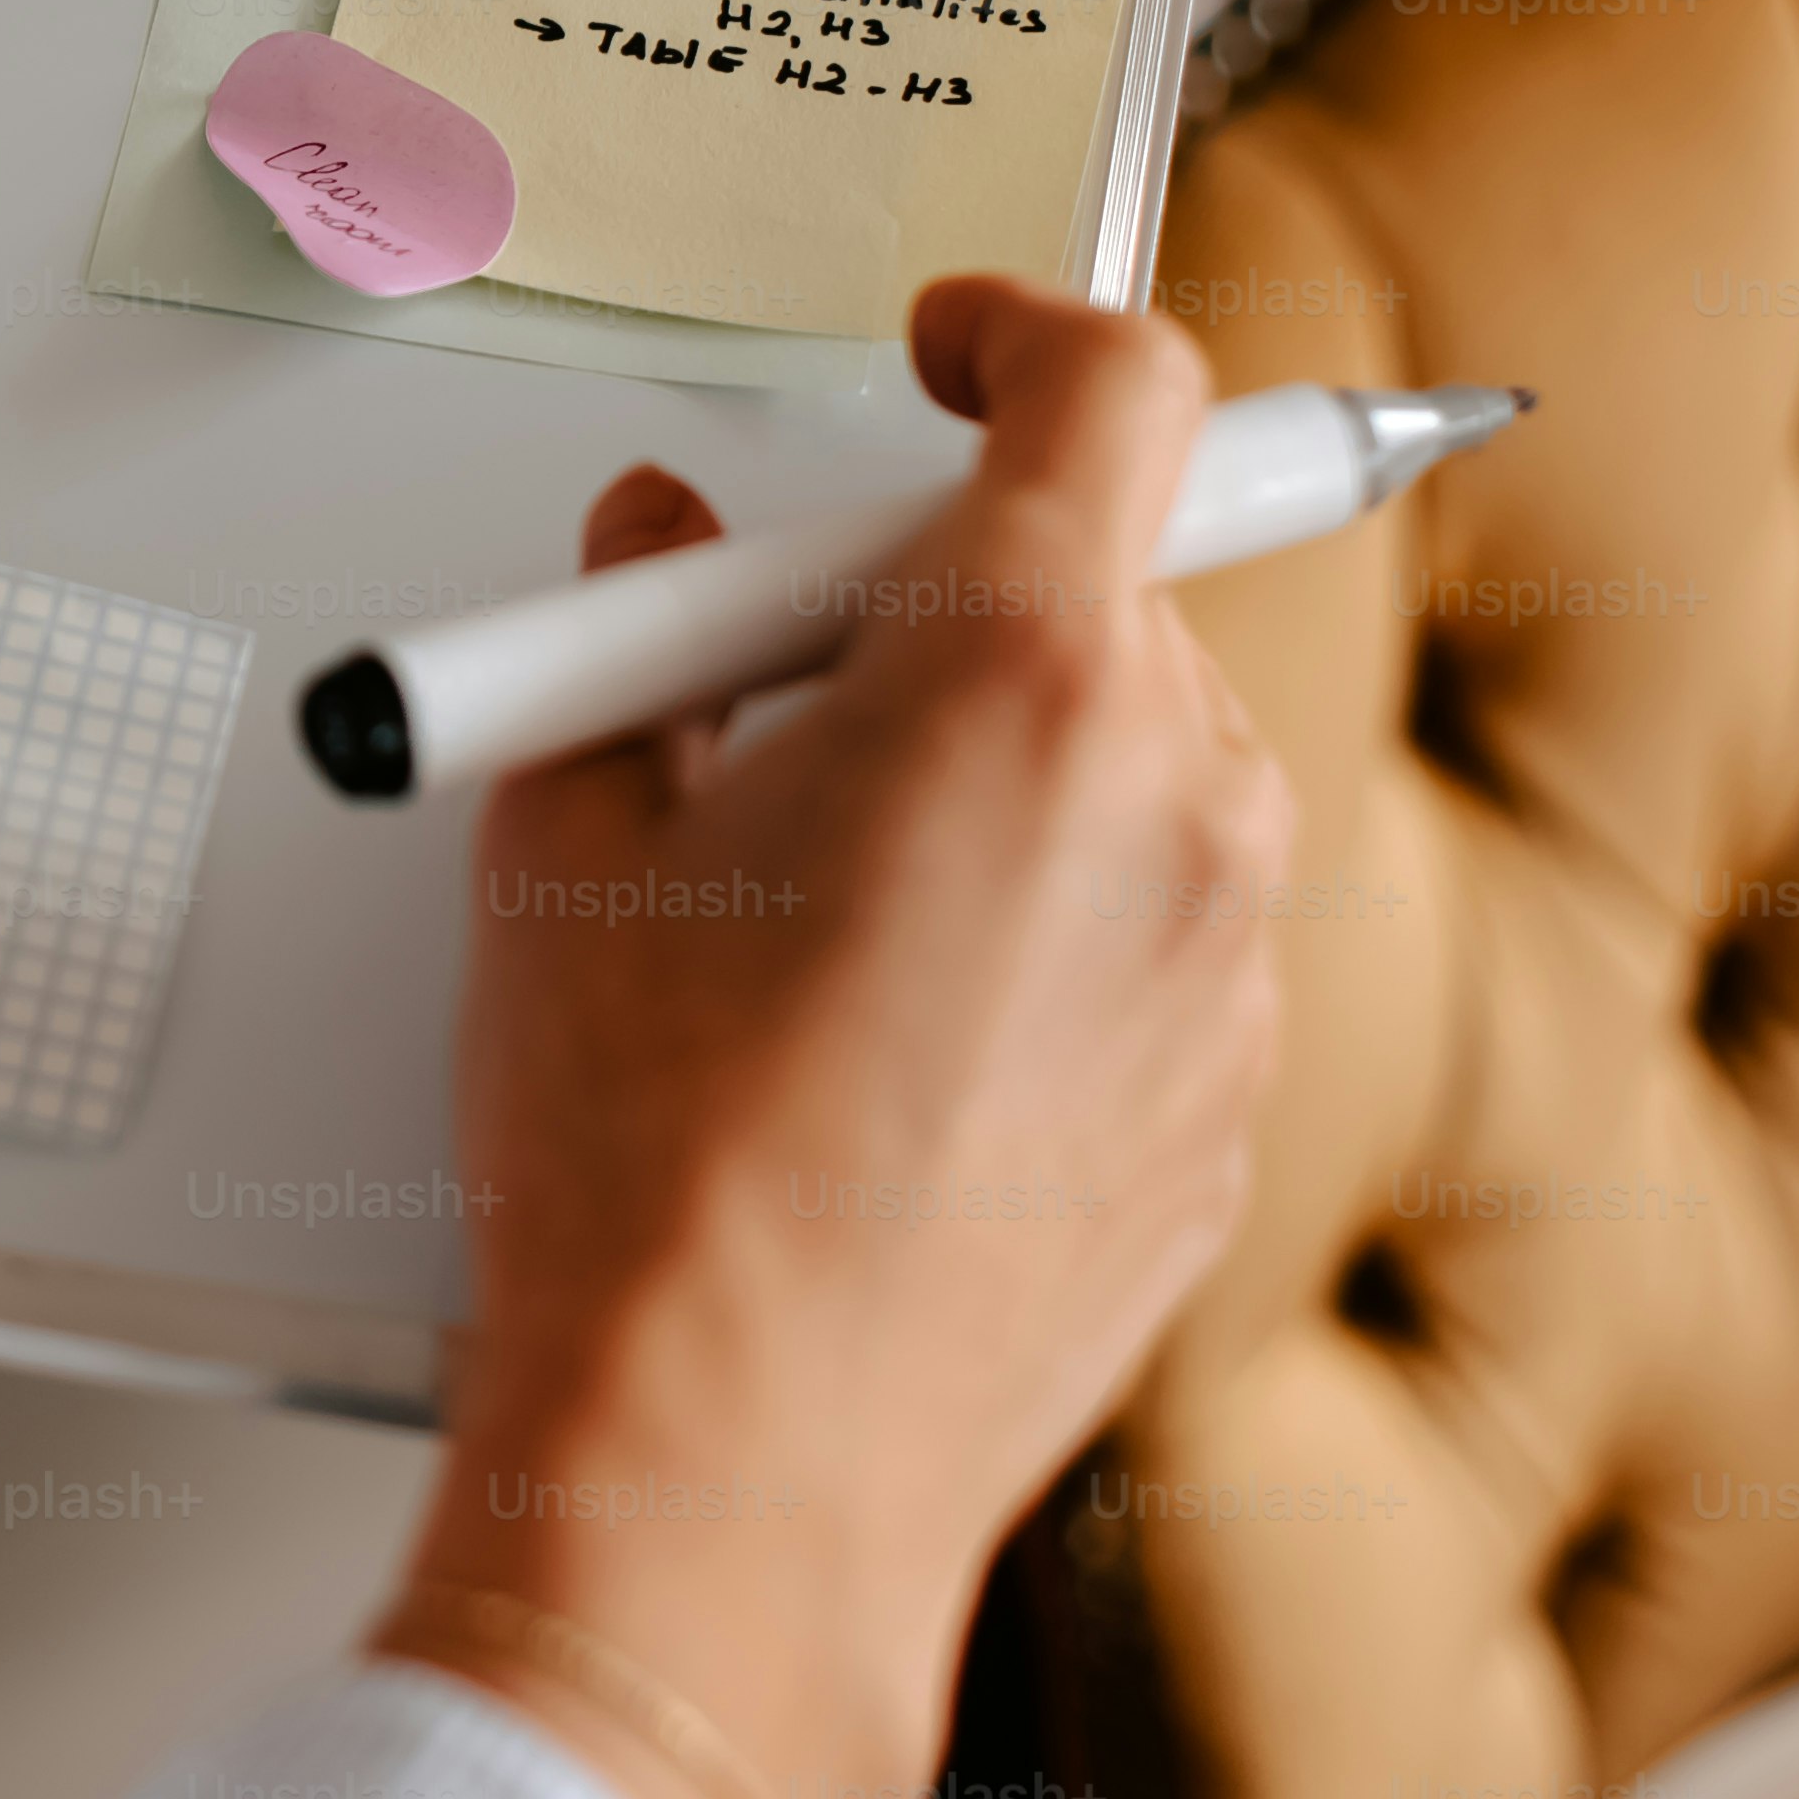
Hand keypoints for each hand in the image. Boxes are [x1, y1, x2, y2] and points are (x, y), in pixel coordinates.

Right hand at [370, 276, 1289, 1798]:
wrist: (728, 1469)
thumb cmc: (647, 1161)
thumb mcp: (570, 833)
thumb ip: (641, 640)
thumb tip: (661, 554)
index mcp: (1019, 674)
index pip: (1120, 387)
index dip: (1027, 329)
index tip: (949, 349)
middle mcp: (1175, 802)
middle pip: (1115, 593)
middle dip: (956, 607)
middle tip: (780, 694)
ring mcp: (1227, 973)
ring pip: (1144, 777)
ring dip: (1010, 779)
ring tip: (812, 906)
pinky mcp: (1228, 1121)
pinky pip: (1158, 948)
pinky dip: (1048, 940)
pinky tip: (881, 1046)